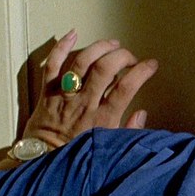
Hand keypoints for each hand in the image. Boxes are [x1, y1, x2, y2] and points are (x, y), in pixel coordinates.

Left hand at [24, 29, 158, 147]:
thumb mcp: (111, 146)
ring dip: (98, 48)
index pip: (127, 87)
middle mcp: (85, 103)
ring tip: (111, 44)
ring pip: (81, 62)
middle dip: (121, 56)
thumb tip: (141, 113)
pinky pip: (53, 64)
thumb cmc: (78, 154)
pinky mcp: (48, 91)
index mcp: (104, 119)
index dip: (142, 72)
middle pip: (105, 69)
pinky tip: (73, 34)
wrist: (43, 160)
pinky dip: (61, 47)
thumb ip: (129, 130)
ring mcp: (65, 95)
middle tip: (130, 56)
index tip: (151, 65)